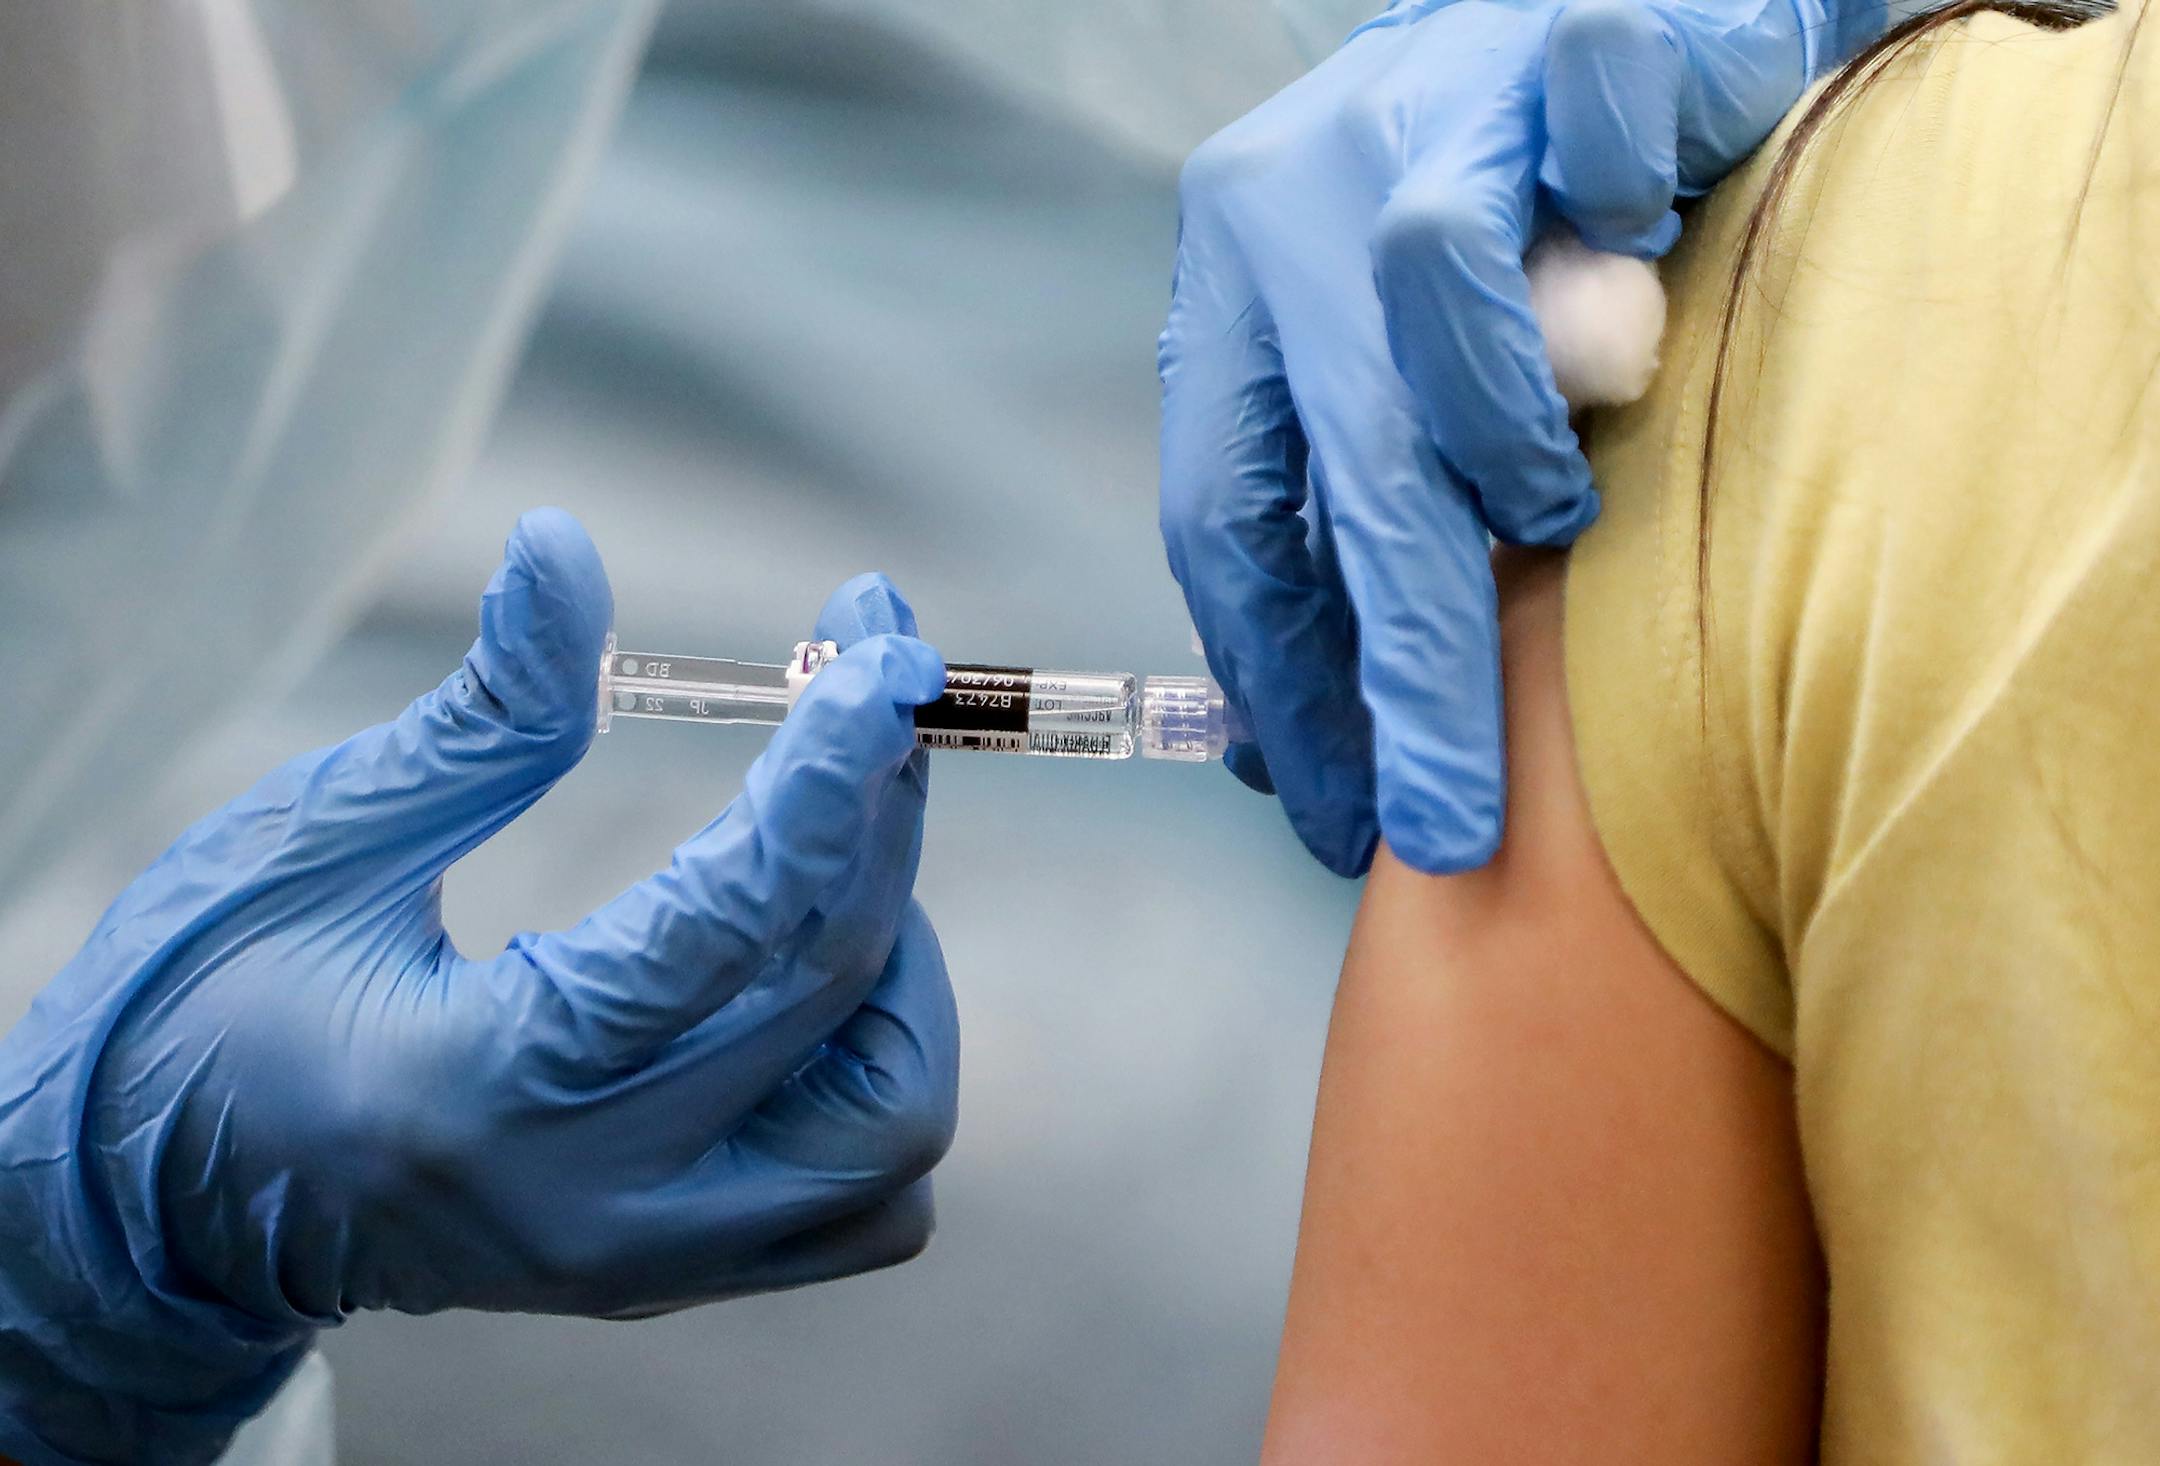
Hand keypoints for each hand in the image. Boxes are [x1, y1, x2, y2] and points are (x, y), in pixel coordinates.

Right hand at [0, 511, 958, 1465]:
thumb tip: (568, 549)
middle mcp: (591, 1200)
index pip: (730, 923)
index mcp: (478, 1086)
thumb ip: (480, 715)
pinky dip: (880, 1069)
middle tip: (871, 691)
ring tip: (828, 847)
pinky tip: (813, 970)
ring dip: (902, 964)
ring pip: (890, 1135)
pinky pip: (864, 1202)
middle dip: (883, 818)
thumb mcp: (320, 837)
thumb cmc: (203, 1001)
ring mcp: (642, 1259)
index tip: (880, 652)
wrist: (149, 1207)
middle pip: (841, 1000)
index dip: (829, 771)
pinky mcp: (669, 1272)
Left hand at [1159, 0, 1871, 873]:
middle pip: (1332, 454)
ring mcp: (1425, 105)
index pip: (1224, 514)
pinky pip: (1596, 139)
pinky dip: (1624, 219)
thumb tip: (1316, 732)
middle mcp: (1297, 194)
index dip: (1278, 680)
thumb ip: (1353, 521)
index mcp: (1234, 291)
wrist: (1587, 22)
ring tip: (1556, 512)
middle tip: (1447, 818)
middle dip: (1397, 668)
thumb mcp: (1385, 380)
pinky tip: (1646, 263)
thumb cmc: (1497, 237)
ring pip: (1431, 289)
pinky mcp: (1560, 37)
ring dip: (1506, 442)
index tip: (1334, 809)